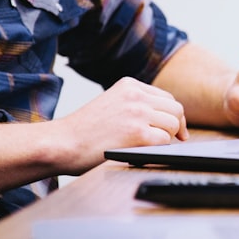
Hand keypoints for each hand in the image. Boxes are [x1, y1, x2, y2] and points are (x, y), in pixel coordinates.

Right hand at [53, 77, 187, 172]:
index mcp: (129, 85)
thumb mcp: (111, 104)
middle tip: (175, 140)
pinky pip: (165, 141)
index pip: (166, 97)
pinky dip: (159, 149)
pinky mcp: (138, 133)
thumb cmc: (84, 130)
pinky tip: (145, 152)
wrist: (62, 142)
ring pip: (173, 125)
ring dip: (167, 138)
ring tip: (151, 146)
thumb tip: (166, 119)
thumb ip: (135, 105)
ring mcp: (137, 113)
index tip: (175, 129)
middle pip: (175, 109)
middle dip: (176, 126)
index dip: (173, 115)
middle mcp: (135, 95)